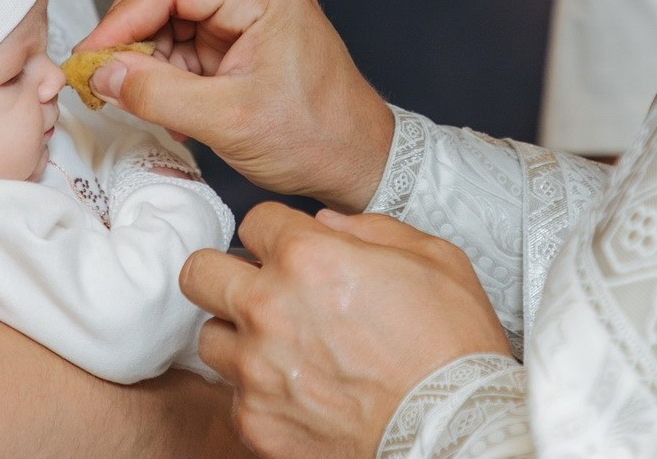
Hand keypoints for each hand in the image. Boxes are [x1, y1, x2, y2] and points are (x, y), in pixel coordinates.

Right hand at [78, 0, 392, 209]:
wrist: (362, 163)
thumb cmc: (319, 139)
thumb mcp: (229, 122)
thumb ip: (159, 95)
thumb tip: (103, 74)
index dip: (121, 18)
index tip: (91, 56)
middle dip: (130, 36)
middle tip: (104, 77)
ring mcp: (250, 15)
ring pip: (170, 18)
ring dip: (148, 60)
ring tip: (141, 101)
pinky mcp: (243, 40)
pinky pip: (187, 42)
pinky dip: (167, 73)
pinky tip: (167, 106)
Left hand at [180, 203, 513, 458]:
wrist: (457, 435)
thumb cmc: (453, 349)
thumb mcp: (435, 259)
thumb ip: (371, 228)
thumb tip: (327, 224)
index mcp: (306, 258)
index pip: (253, 221)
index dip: (276, 234)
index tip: (290, 252)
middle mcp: (267, 308)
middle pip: (200, 272)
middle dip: (226, 275)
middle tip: (258, 291)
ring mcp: (255, 369)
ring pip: (210, 338)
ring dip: (239, 338)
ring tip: (279, 349)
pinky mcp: (256, 420)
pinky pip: (234, 396)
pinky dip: (260, 393)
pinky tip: (298, 394)